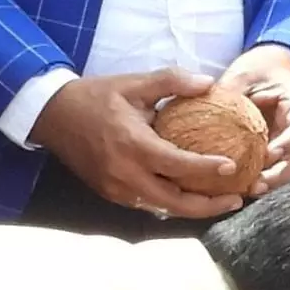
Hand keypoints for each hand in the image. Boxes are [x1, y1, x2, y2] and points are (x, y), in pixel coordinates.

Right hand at [33, 69, 253, 219]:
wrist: (53, 115)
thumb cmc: (96, 96)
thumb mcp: (134, 83)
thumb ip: (173, 81)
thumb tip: (210, 83)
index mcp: (133, 145)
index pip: (178, 165)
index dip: (207, 169)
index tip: (232, 167)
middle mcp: (125, 174)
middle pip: (175, 202)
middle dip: (208, 205)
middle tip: (236, 198)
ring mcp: (117, 188)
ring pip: (162, 208)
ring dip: (192, 208)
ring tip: (220, 201)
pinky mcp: (111, 194)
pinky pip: (148, 204)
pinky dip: (171, 203)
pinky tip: (190, 196)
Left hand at [218, 43, 289, 189]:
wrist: (266, 73)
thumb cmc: (257, 70)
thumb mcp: (244, 73)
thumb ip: (232, 89)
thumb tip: (207, 101)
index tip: (271, 153)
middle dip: (281, 174)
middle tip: (258, 184)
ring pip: (289, 169)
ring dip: (272, 183)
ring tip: (249, 191)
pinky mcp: (276, 153)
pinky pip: (271, 169)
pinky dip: (259, 179)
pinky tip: (237, 190)